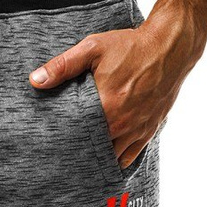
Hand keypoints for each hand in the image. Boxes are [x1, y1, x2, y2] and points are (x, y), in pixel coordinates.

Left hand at [29, 5, 205, 167]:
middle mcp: (121, 124)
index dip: (64, 142)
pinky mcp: (148, 131)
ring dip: (97, 157)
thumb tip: (35, 80)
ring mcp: (136, 130)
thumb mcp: (93, 48)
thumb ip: (63, 66)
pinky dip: (116, 160)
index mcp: (105, 107)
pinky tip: (104, 159)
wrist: (171, 47)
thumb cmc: (131, 46)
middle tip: (64, 153)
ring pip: (110, 156)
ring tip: (82, 157)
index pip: (76, 136)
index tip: (53, 143)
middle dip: (79, 151)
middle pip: (92, 149)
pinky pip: (128, 157)